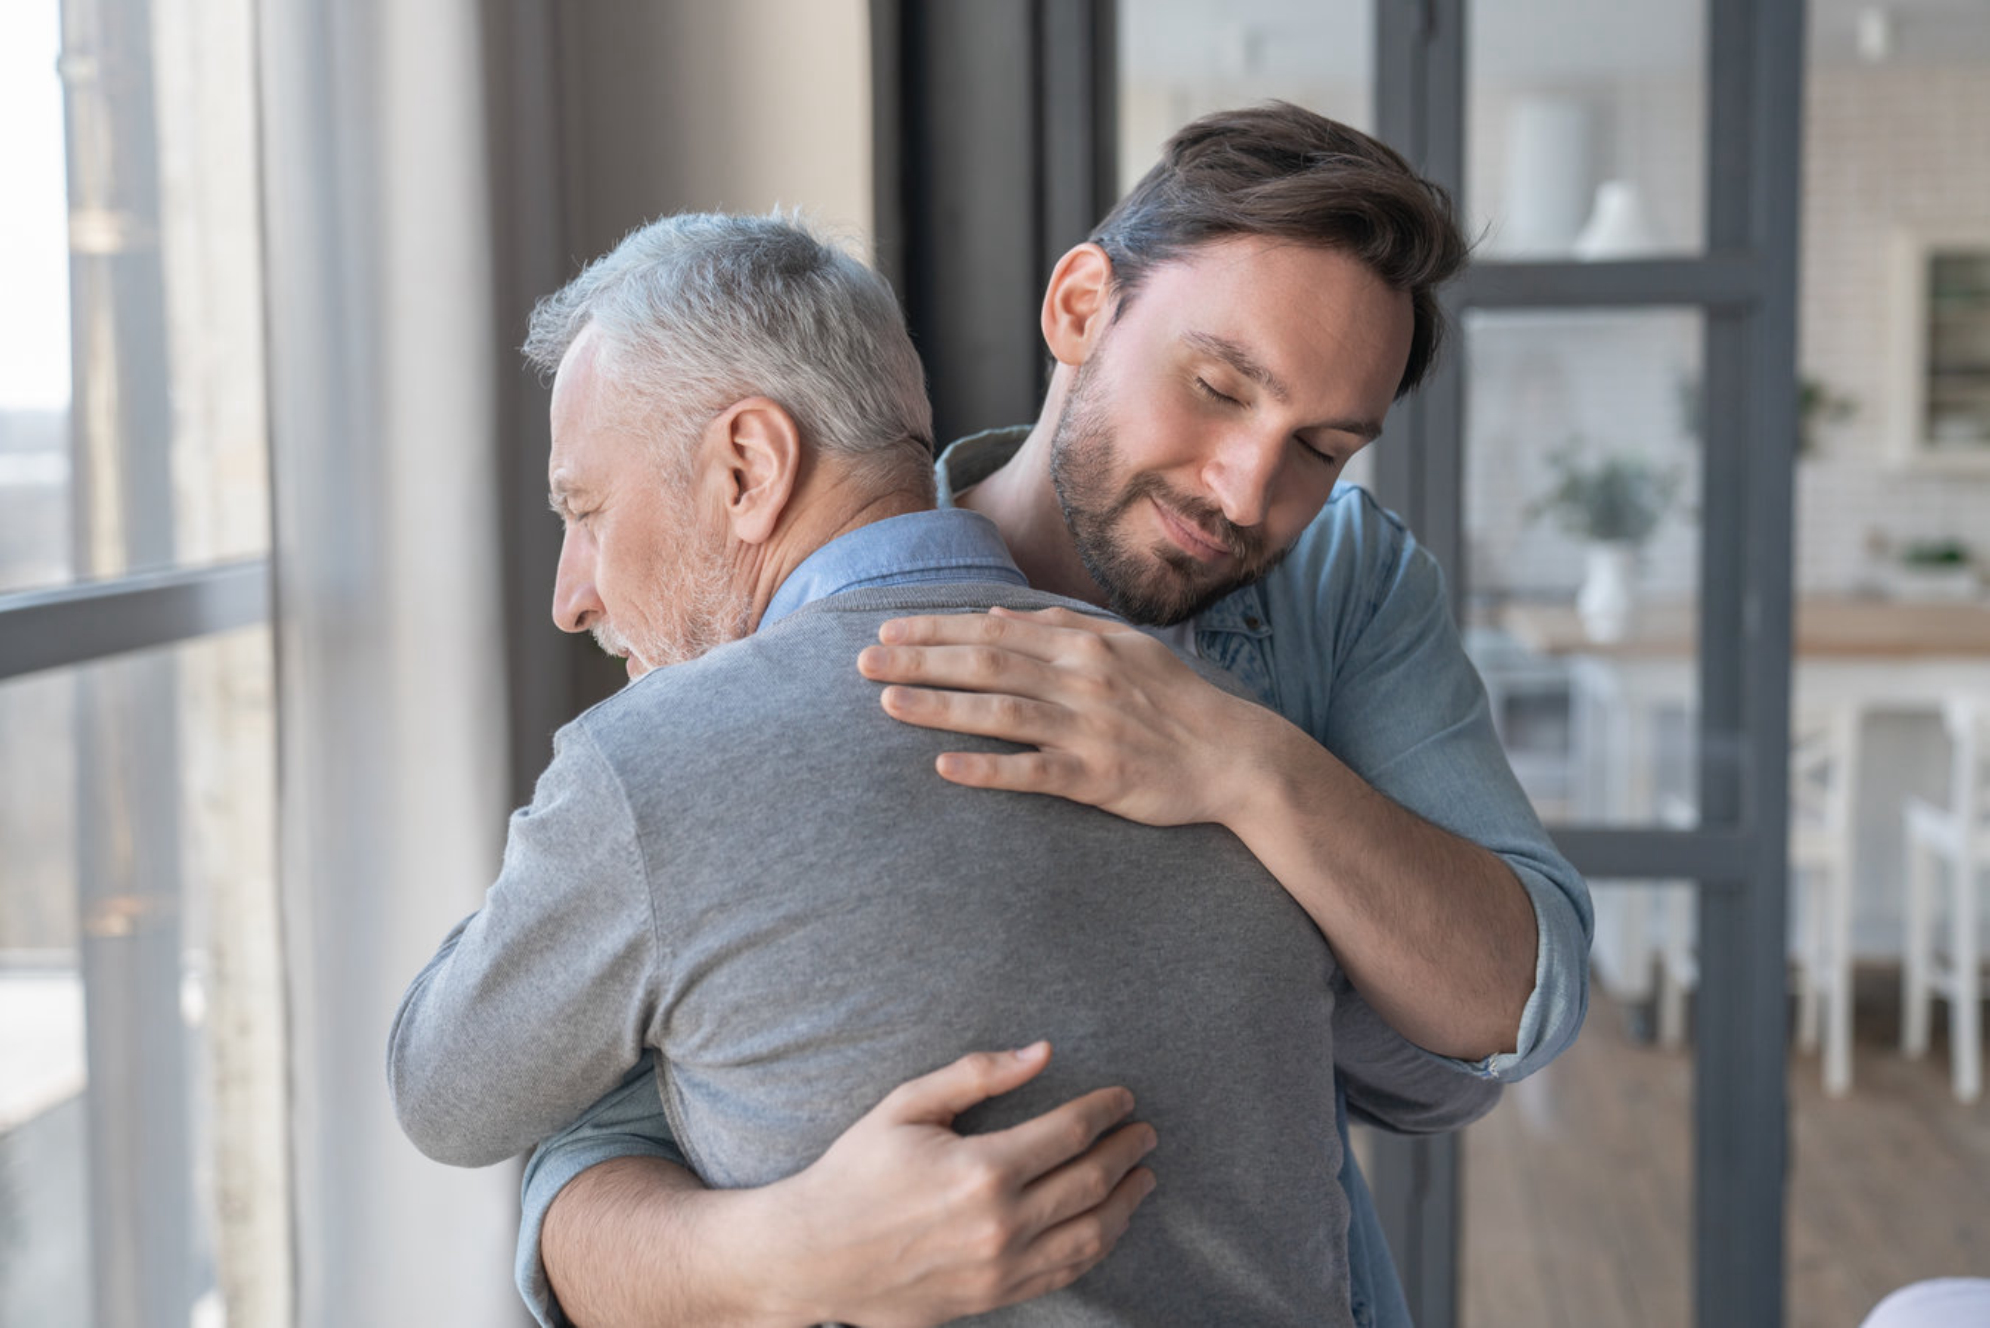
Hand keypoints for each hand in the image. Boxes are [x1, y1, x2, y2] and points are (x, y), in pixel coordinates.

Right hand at [766, 1042, 1157, 1327]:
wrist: (814, 1255)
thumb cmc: (856, 1173)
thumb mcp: (906, 1106)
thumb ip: (977, 1075)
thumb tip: (1042, 1052)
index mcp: (981, 1168)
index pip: (1071, 1132)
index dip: (1107, 1110)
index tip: (1124, 1097)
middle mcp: (1001, 1223)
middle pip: (1092, 1182)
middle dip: (1128, 1152)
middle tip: (1145, 1133)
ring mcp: (1001, 1268)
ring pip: (1092, 1235)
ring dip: (1127, 1203)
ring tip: (1142, 1178)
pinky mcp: (994, 1297)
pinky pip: (1065, 1272)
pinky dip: (1098, 1245)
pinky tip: (1107, 1224)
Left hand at [857, 605, 1271, 826]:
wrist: (1235, 755)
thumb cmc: (1175, 700)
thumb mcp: (1125, 647)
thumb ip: (1062, 626)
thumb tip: (998, 614)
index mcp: (1083, 645)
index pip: (992, 630)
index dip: (935, 630)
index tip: (886, 630)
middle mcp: (1081, 680)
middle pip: (986, 663)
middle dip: (921, 660)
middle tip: (862, 661)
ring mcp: (1088, 728)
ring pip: (1001, 712)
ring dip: (941, 706)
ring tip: (888, 703)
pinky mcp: (1098, 776)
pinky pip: (1034, 771)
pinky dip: (989, 768)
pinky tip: (944, 767)